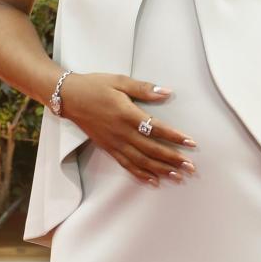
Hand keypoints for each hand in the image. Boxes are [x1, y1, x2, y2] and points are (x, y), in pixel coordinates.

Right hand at [59, 72, 197, 185]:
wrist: (69, 97)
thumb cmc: (95, 86)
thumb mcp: (120, 81)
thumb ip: (144, 88)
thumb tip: (167, 92)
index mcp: (127, 114)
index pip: (156, 128)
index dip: (174, 137)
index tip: (190, 143)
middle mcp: (122, 132)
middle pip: (152, 150)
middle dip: (173, 159)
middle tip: (190, 167)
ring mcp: (114, 143)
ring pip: (141, 161)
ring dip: (160, 170)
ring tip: (177, 176)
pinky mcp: (108, 148)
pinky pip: (126, 165)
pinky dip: (140, 174)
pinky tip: (153, 181)